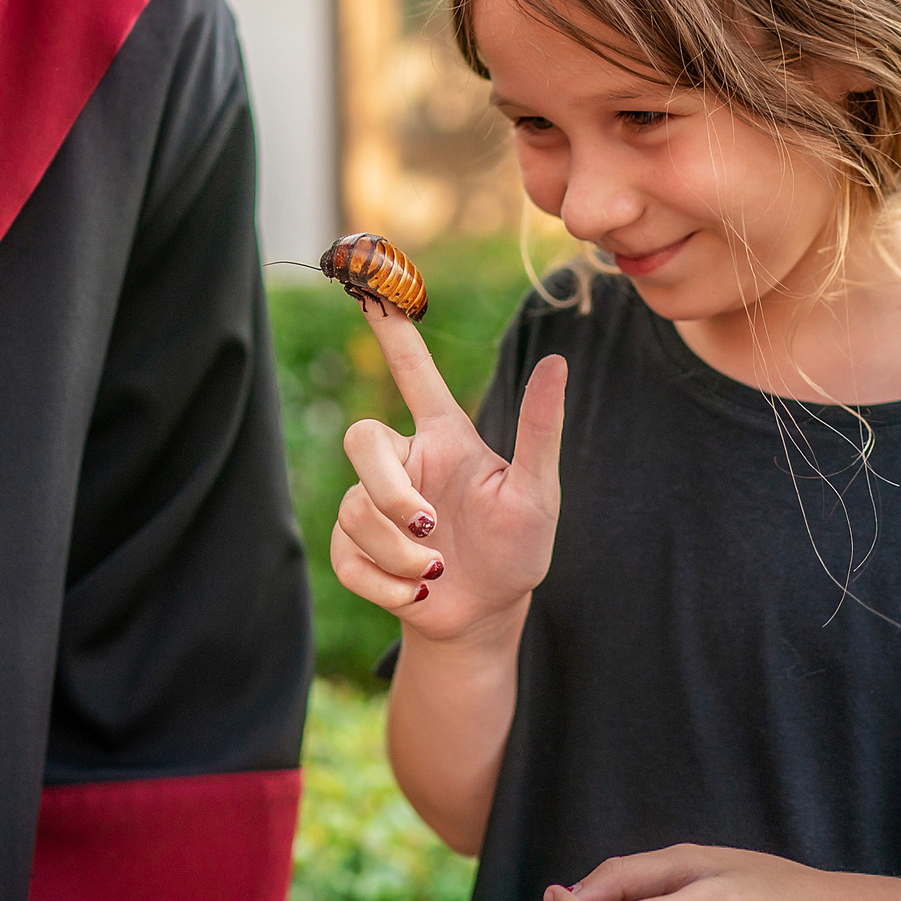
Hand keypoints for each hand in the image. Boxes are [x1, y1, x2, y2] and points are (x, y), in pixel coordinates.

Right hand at [329, 299, 566, 643]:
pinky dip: (383, 584)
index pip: (413, 374)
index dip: (392, 333)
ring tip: (434, 575)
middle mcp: (405, 462)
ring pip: (355, 509)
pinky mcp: (354, 549)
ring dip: (398, 553)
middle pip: (362, 439)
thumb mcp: (537, 492)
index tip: (369, 287)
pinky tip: (415, 596)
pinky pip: (344, 556)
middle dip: (390, 491)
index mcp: (444, 438)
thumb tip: (556, 362)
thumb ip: (539, 430)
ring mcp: (373, 505)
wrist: (486, 612)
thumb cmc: (517, 547)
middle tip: (430, 529)